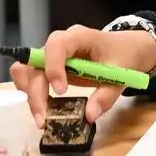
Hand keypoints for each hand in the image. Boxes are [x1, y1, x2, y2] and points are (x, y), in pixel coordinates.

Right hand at [9, 24, 155, 126]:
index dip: (54, 66)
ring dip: (30, 94)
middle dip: (36, 91)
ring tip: (42, 117)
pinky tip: (45, 111)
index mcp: (79, 37)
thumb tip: (89, 116)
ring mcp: (53, 56)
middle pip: (36, 62)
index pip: (57, 44)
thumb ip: (106, 95)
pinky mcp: (51, 68)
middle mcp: (61, 44)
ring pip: (28, 70)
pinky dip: (34, 95)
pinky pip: (33, 79)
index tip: (61, 91)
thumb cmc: (123, 55)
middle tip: (42, 118)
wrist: (126, 49)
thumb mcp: (121, 74)